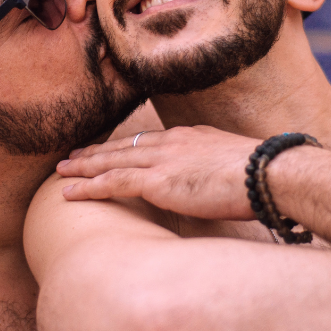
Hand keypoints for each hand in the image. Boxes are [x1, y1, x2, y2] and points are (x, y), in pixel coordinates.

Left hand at [56, 125, 262, 219]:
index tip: (107, 150)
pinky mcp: (158, 181)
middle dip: (95, 152)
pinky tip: (69, 193)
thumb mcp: (236, 166)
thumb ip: (216, 172)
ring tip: (61, 173)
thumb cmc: (263, 177)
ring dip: (83, 168)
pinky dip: (88, 187)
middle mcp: (171, 142)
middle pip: (123, 146)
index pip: (148, 140)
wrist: (268, 173)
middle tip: (72, 157)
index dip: (123, 146)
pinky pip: (113, 182)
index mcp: (190, 137)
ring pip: (111, 161)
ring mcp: (162, 159)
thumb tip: (216, 186)